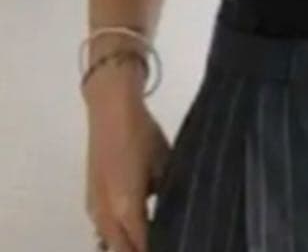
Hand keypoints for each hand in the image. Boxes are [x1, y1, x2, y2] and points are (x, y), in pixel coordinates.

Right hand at [84, 73, 170, 251]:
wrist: (111, 110)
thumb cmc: (142, 134)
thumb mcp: (163, 164)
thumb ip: (167, 193)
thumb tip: (175, 210)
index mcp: (127, 207)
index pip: (141, 246)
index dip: (159, 247)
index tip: (175, 244)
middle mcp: (106, 214)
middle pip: (122, 249)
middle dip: (139, 250)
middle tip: (164, 241)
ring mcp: (95, 207)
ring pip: (110, 241)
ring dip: (127, 244)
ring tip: (150, 236)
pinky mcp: (90, 197)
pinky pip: (103, 228)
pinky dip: (117, 234)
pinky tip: (132, 227)